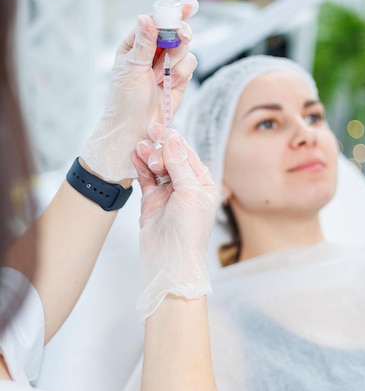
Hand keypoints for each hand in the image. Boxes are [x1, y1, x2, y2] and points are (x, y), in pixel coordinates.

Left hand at [80, 0, 198, 182]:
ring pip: (185, 48)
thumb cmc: (124, 101)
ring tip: (158, 77)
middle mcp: (152, 52)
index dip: (173, 12)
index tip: (189, 6)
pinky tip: (169, 85)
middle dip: (179, 35)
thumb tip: (146, 17)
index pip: (156, 21)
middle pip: (175, 31)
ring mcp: (167, 66)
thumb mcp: (131, 68)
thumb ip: (144, 43)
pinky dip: (182, 74)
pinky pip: (190, 66)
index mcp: (135, 44)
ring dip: (175, 60)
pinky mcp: (180, 80)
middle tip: (180, 38)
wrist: (133, 131)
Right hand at [132, 128, 218, 320]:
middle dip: (160, 149)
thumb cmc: (189, 231)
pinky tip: (134, 157)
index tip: (161, 129)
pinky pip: (145, 179)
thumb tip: (173, 138)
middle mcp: (186, 187)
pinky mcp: (151, 202)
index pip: (188, 155)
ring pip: (156, 167)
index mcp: (203, 184)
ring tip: (139, 147)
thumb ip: (179, 164)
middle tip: (150, 146)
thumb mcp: (190, 192)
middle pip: (171, 158)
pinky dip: (139, 167)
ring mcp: (168, 194)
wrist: (170, 262)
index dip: (174, 141)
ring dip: (148, 156)